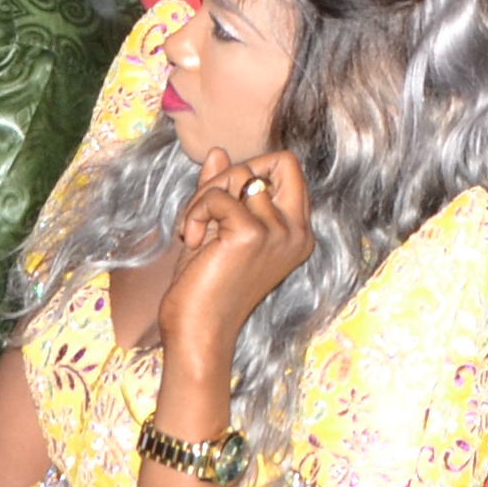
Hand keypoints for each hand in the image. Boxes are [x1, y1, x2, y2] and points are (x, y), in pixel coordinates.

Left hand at [164, 146, 317, 356]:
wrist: (198, 334)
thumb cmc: (206, 290)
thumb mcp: (216, 230)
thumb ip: (222, 190)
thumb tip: (218, 152)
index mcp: (297, 232)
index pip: (288, 168)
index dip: (252, 172)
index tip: (225, 202)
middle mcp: (296, 231)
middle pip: (278, 161)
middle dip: (235, 174)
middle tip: (208, 209)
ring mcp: (277, 232)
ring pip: (239, 175)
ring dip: (204, 197)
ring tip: (193, 230)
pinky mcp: (251, 234)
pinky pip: (218, 195)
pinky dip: (195, 211)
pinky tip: (191, 240)